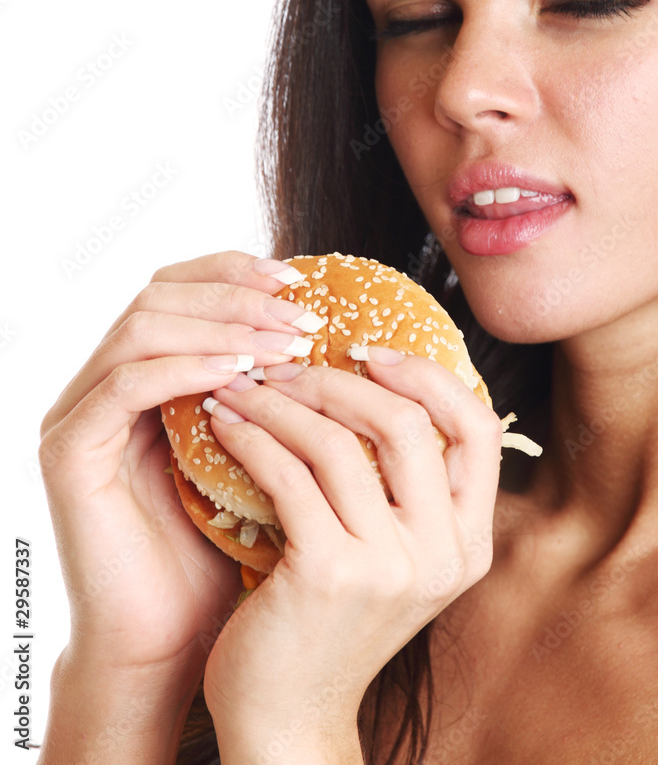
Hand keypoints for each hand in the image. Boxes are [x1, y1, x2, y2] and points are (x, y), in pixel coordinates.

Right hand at [39, 251, 319, 677]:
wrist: (175, 638)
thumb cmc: (228, 546)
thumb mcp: (263, 450)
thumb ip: (274, 390)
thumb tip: (335, 331)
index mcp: (148, 375)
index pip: (180, 288)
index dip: (235, 272)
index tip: (299, 279)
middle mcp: (106, 385)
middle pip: (159, 293)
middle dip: (236, 294)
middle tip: (300, 312)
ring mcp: (80, 417)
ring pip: (141, 327)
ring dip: (220, 325)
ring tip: (284, 342)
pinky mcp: (69, 455)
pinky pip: (124, 386)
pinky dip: (185, 368)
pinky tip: (240, 375)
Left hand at [197, 349, 502, 750]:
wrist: (289, 717)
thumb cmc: (333, 623)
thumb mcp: (395, 557)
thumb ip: (408, 490)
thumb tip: (384, 386)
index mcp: (470, 541)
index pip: (479, 428)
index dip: (430, 377)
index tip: (373, 354)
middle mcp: (443, 552)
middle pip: (409, 423)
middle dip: (341, 381)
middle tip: (289, 366)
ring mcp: (391, 565)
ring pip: (342, 443)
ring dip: (284, 402)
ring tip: (244, 387)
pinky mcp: (330, 573)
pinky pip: (291, 476)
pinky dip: (254, 438)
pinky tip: (225, 425)